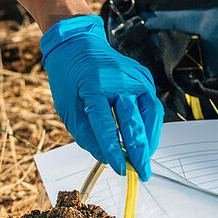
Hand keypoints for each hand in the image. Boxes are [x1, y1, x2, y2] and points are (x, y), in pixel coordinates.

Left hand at [41, 15, 163, 180]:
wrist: (77, 44)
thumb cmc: (69, 76)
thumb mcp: (66, 107)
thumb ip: (84, 133)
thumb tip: (105, 156)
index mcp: (94, 85)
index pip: (106, 125)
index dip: (113, 150)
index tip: (119, 168)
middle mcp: (119, 79)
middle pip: (134, 122)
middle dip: (139, 152)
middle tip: (142, 173)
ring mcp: (135, 77)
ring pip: (150, 114)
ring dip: (150, 140)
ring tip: (145, 160)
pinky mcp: (144, 77)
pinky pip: (151, 106)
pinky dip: (150, 126)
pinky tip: (144, 141)